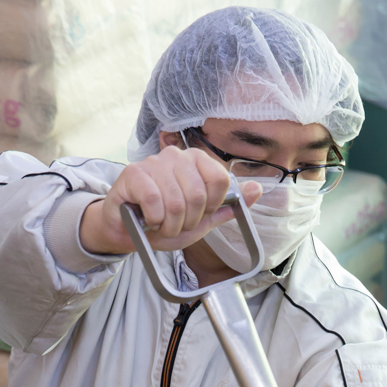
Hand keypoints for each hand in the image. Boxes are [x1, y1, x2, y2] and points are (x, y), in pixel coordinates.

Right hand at [79, 147, 260, 255]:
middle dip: (188, 221)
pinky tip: (147, 218)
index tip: (198, 213)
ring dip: (169, 225)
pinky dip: (153, 220)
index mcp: (197, 161)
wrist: (129, 231)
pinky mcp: (134, 173)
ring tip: (161, 224)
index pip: (221, 180)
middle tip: (175, 224)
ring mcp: (154, 162)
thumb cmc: (165, 221)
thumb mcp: (203, 219)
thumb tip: (257, 190)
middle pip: (198, 195)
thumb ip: (228, 205)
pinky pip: (154, 203)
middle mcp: (177, 156)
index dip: (211, 206)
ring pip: (176, 203)